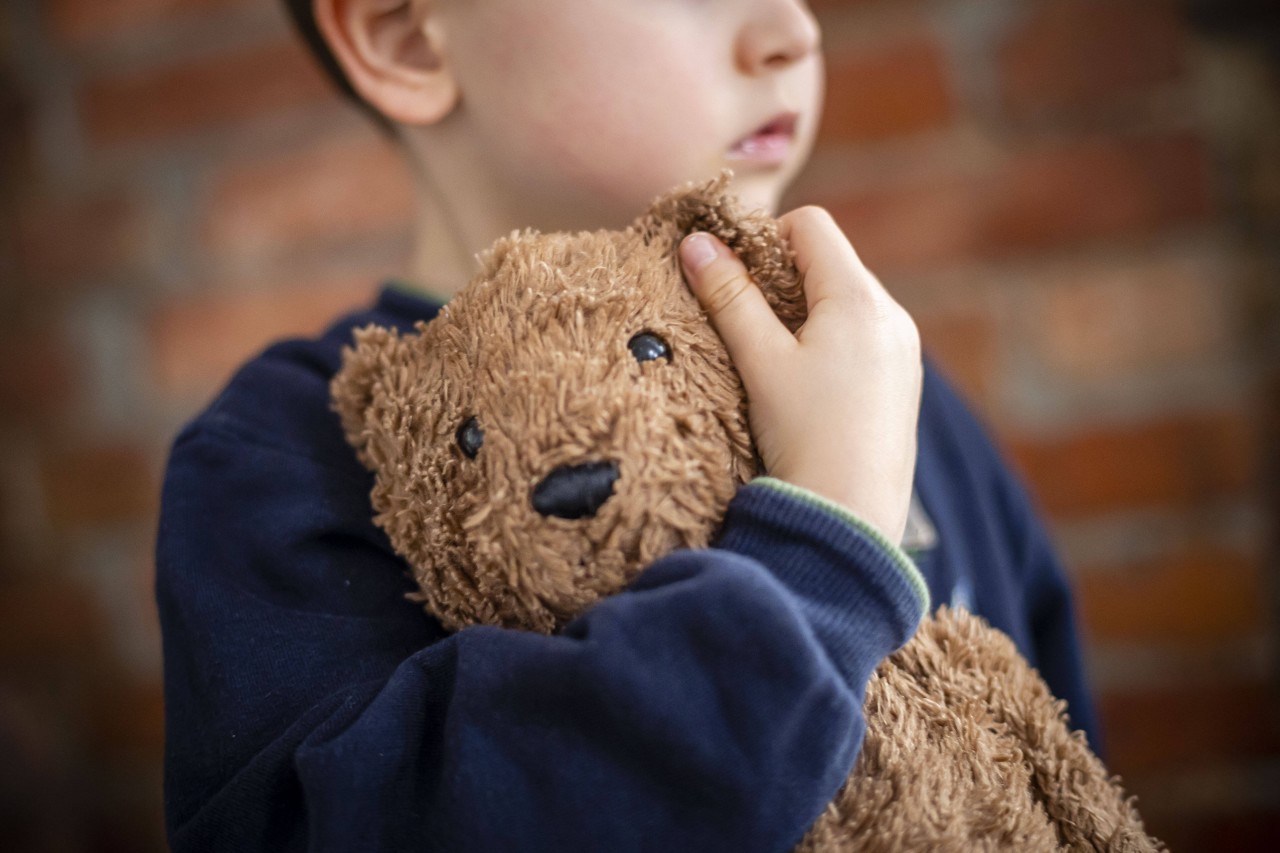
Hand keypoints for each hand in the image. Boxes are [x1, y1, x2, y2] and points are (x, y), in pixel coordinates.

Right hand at [679, 207, 921, 544]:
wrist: (851, 519)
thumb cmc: (806, 436)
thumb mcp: (761, 361)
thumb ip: (729, 297)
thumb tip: (695, 243)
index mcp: (860, 298)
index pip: (810, 225)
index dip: (764, 239)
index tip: (735, 281)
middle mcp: (892, 315)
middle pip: (828, 262)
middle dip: (781, 281)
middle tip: (746, 325)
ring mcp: (903, 351)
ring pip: (844, 302)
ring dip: (803, 315)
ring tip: (774, 364)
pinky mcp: (902, 383)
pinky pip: (862, 337)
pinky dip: (828, 344)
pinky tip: (806, 390)